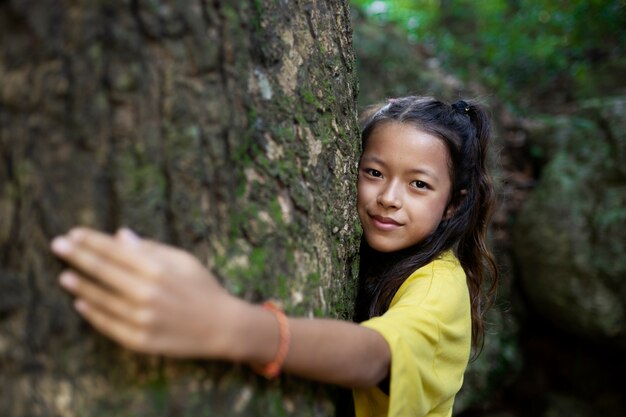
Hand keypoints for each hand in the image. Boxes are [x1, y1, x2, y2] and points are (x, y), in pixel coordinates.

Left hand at [51, 227, 242, 358]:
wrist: (222, 327)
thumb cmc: (203, 288)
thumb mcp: (183, 260)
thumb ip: (150, 249)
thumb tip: (120, 236)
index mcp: (157, 269)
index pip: (115, 251)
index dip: (92, 241)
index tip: (73, 233)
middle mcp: (145, 293)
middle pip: (102, 271)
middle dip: (77, 256)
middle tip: (57, 245)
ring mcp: (141, 319)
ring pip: (101, 299)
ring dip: (80, 285)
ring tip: (64, 275)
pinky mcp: (140, 340)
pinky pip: (109, 325)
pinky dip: (93, 314)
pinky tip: (80, 304)